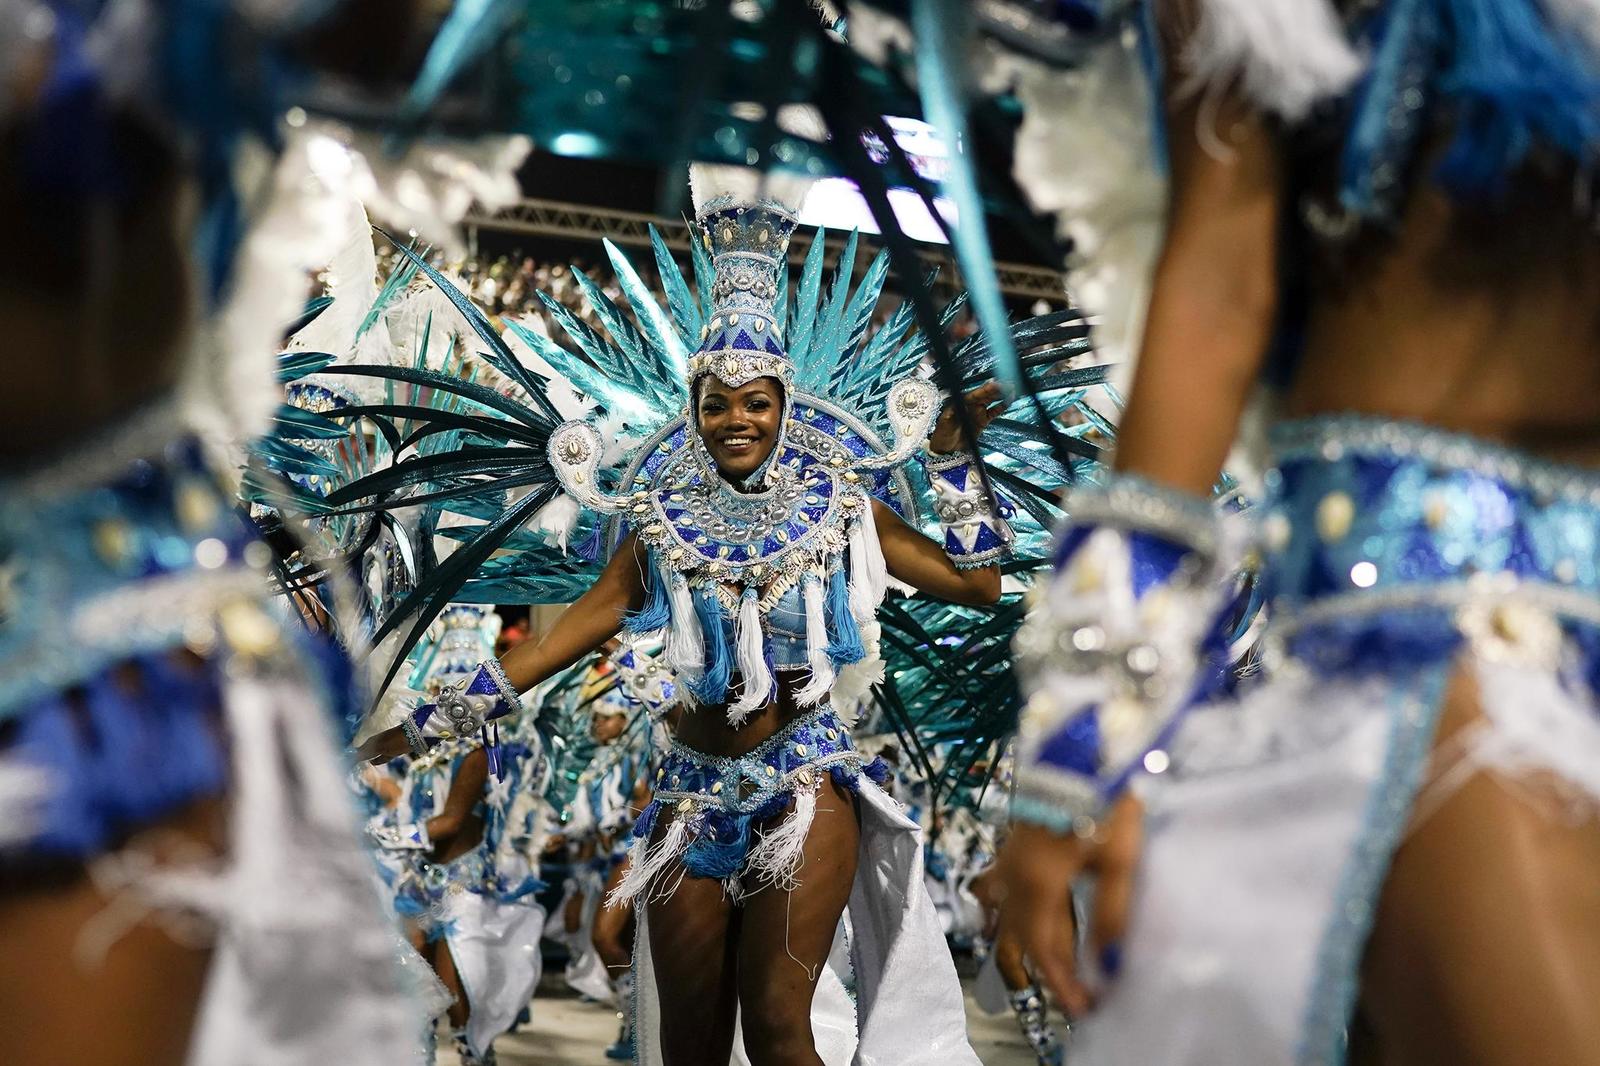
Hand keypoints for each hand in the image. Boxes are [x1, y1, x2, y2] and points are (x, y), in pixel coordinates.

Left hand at [928, 381, 1005, 453]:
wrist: (947, 449)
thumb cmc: (942, 434)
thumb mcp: (944, 423)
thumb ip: (950, 415)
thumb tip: (953, 408)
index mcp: (962, 402)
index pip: (976, 393)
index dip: (986, 389)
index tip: (996, 384)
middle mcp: (971, 405)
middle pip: (986, 394)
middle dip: (997, 388)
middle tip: (1008, 383)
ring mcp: (978, 412)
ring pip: (992, 400)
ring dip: (1002, 394)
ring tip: (1012, 389)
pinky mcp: (983, 420)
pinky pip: (995, 411)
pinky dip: (1002, 406)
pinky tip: (1009, 400)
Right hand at [998, 794, 1143, 1017]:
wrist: (1078, 747)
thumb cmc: (1101, 798)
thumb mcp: (1117, 860)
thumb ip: (1111, 915)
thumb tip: (1111, 965)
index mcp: (1037, 883)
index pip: (1044, 950)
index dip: (1062, 984)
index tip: (1083, 1009)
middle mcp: (1014, 874)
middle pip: (1020, 937)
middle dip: (1044, 971)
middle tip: (1071, 995)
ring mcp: (1008, 856)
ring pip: (1002, 914)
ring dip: (1020, 943)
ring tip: (1038, 965)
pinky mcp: (1014, 840)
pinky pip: (998, 886)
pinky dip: (1004, 908)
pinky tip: (1008, 912)